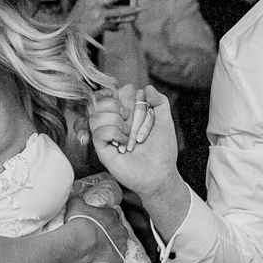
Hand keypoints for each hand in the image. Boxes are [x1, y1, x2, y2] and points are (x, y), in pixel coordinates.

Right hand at [63, 193, 127, 262]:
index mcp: (112, 214)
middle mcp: (120, 228)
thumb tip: (76, 196)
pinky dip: (112, 257)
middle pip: (118, 229)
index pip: (111, 214)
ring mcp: (121, 243)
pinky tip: (103, 258)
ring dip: (112, 244)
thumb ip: (78, 199)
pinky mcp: (118, 256)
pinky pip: (118, 257)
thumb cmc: (80, 221)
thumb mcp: (76, 205)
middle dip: (110, 231)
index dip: (104, 218)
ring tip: (100, 248)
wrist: (81, 241)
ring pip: (119, 243)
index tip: (97, 222)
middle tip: (98, 236)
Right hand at [68, 0, 139, 37]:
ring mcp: (99, 14)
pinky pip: (114, 24)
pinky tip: (122, 27)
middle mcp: (94, 3)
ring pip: (120, 11)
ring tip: (143, 8)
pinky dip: (118, 25)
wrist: (69, 34)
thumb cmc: (76, 18)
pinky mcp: (102, 25)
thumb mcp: (83, 4)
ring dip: (133, 10)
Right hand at [89, 84, 178, 199]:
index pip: (118, 90)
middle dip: (124, 107)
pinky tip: (123, 145)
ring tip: (129, 137)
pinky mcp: (100, 146)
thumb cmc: (162, 149)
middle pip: (104, 98)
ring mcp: (105, 132)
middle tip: (134, 122)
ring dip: (118, 122)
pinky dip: (114, 134)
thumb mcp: (165, 121)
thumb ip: (160, 101)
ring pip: (96, 112)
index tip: (145, 109)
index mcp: (127, 111)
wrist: (159, 174)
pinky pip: (98, 130)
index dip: (130, 97)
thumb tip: (147, 87)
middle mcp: (114, 119)